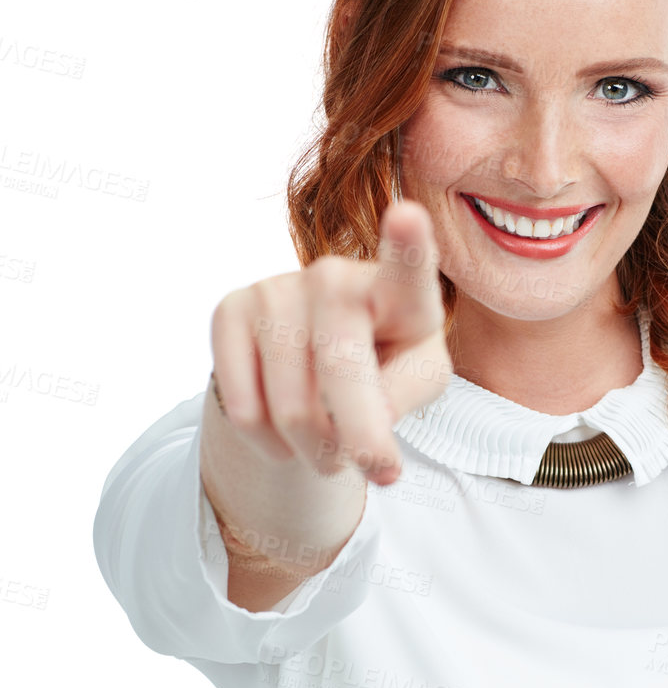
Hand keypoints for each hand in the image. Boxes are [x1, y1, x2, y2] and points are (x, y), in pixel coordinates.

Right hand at [208, 201, 447, 484]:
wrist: (317, 361)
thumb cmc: (387, 364)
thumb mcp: (417, 381)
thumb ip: (403, 397)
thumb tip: (366, 427)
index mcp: (401, 292)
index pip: (407, 269)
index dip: (408, 244)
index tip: (407, 215)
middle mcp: (336, 276)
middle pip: (341, 371)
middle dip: (361, 440)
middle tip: (380, 472)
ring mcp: (278, 289)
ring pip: (291, 410)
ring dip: (317, 452)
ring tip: (330, 444)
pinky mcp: (230, 310)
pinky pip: (245, 413)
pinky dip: (272, 445)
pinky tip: (287, 432)